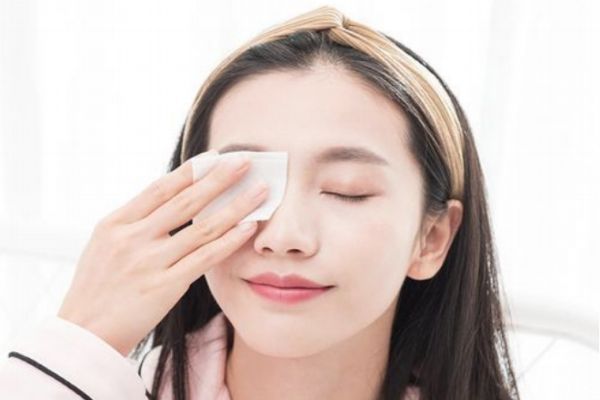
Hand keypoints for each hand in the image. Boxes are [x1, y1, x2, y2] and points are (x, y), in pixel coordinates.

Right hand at [57, 152, 267, 355]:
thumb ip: (135, 223)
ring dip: (235, 206)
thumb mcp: (105, 245)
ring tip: (260, 191)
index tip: (215, 156)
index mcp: (116, 223)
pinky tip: (248, 227)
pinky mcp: (164, 286)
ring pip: (202, 227)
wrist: (84, 333)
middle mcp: (133, 238)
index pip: (160, 188)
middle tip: (245, 161)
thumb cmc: (97, 287)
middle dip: (219, 178)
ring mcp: (149, 262)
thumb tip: (171, 200)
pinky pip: (205, 258)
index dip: (191, 171)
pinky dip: (229, 240)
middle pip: (186, 201)